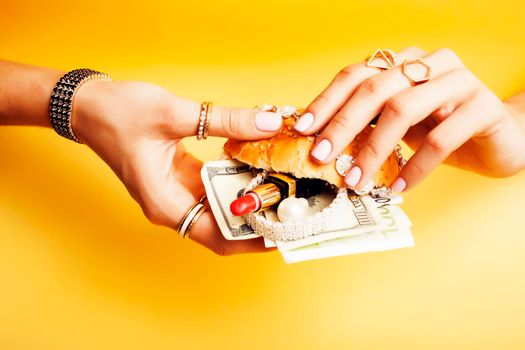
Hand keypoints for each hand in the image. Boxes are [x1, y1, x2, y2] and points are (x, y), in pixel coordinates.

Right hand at [72, 79, 282, 254]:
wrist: (89, 106)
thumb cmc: (119, 114)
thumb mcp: (175, 115)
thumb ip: (226, 121)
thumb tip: (270, 122)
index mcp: (167, 204)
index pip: (220, 237)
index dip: (255, 239)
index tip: (285, 230)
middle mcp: (174, 206)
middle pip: (226, 226)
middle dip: (260, 218)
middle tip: (295, 205)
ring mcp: (178, 193)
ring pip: (223, 207)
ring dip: (251, 198)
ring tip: (284, 187)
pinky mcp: (182, 178)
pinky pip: (216, 187)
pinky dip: (237, 179)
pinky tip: (259, 165)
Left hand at [294, 47, 524, 191]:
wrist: (498, 139)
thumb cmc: (439, 130)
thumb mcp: (398, 123)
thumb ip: (368, 122)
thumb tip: (318, 142)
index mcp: (404, 62)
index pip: (356, 74)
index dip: (326, 101)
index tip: (302, 129)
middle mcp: (429, 63)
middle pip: (375, 88)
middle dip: (342, 125)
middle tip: (320, 157)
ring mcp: (458, 81)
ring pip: (404, 110)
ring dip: (374, 150)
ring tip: (356, 181)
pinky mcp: (483, 107)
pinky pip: (442, 138)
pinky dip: (415, 167)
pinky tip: (398, 188)